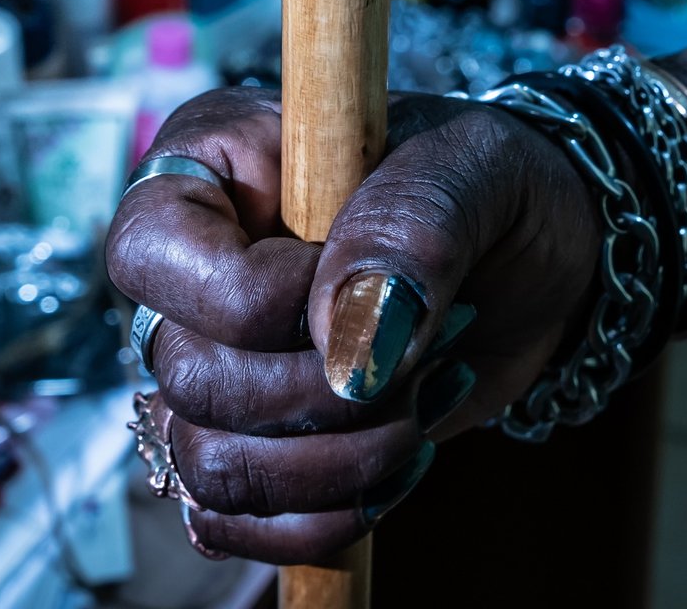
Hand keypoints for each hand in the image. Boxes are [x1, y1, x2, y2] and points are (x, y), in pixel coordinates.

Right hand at [105, 85, 600, 563]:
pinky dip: (328, 515)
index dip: (253, 298)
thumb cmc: (491, 187)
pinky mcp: (251, 443)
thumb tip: (348, 345)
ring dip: (340, 459)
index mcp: (212, 163)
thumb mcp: (476, 166)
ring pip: (209, 463)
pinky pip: (231, 522)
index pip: (149, 251)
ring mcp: (214, 362)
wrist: (537, 264)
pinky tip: (405, 461)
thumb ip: (413, 224)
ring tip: (427, 397)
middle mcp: (191, 269)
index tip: (367, 286)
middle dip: (326, 390)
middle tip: (426, 348)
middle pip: (188, 374)